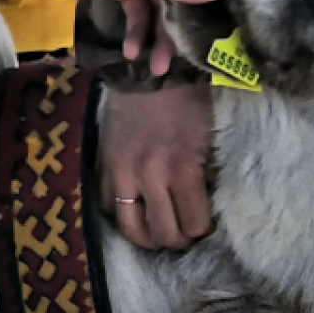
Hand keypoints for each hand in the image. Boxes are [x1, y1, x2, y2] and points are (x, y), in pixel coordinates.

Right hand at [99, 83, 214, 249]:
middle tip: (185, 233)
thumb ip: (207, 174)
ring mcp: (121, 174)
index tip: (206, 226)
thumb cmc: (187, 101)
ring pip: (131, 229)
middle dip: (179, 240)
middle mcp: (149, 177)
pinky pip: (108, 207)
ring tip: (158, 234)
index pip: (194, 224)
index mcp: (181, 169)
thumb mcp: (210, 137)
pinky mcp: (104, 167)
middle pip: (164, 233)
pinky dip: (122, 216)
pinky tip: (135, 214)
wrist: (147, 72)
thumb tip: (206, 205)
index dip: (203, 230)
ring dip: (148, 238)